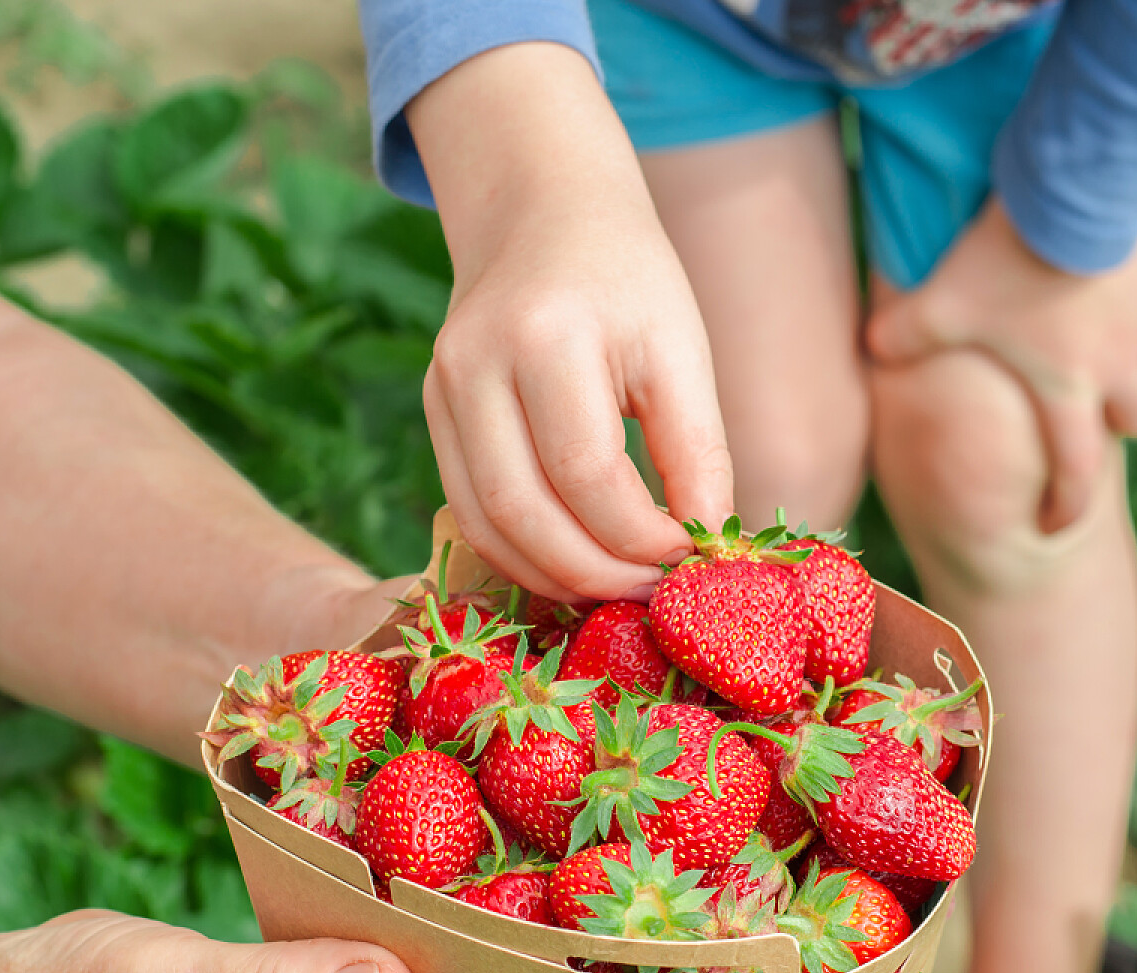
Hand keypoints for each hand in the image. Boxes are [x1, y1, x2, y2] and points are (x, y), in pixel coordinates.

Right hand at [409, 45, 732, 603]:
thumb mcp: (682, 351)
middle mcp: (474, 363)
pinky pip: (469, 509)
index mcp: (546, 336)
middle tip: (654, 595)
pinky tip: (573, 566)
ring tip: (618, 590)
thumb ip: (696, 450)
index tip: (690, 559)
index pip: (588, 473)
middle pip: (523, 511)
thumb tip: (704, 550)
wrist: (543, 213)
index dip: (640, 537)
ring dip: (553, 577)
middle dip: (595, 573)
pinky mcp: (432, 411)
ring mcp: (441, 389)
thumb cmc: (629, 281)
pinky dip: (521, 553)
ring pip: (485, 523)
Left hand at [864, 200, 1136, 531]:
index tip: (1054, 525)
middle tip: (1090, 413)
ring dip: (1124, 358)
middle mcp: (1117, 366)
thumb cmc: (1006, 262)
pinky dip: (1128, 305)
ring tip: (1086, 336)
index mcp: (1068, 390)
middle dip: (1120, 423)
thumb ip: (901, 336)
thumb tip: (869, 347)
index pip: (1077, 473)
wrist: (1074, 193)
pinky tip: (1095, 277)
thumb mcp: (941, 303)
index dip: (1067, 507)